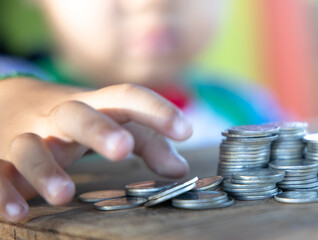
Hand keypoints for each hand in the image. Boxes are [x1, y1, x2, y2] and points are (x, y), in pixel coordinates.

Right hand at [0, 78, 191, 221]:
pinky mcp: (0, 158)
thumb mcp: (112, 124)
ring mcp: (26, 136)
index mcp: (94, 106)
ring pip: (30, 146)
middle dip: (99, 129)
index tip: (186, 130)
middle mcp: (59, 117)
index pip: (126, 97)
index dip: (157, 110)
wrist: (9, 103)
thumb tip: (179, 169)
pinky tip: (17, 211)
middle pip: (76, 114)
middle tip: (122, 149)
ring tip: (65, 195)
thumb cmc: (76, 121)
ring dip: (45, 169)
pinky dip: (2, 191)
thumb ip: (149, 143)